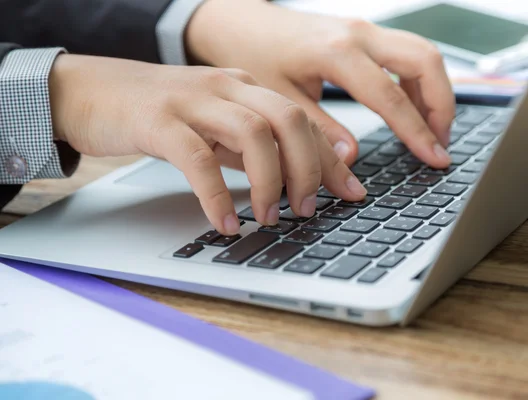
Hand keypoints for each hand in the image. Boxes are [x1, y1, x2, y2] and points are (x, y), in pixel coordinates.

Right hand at [49, 55, 366, 234]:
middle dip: (308, 170)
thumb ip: (252, 147)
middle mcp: (227, 88)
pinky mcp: (159, 121)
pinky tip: (223, 223)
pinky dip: (216, 195)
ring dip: (269, 183)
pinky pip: (198, 158)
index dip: (331, 160)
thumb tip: (293, 178)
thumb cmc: (160, 114)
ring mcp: (193, 101)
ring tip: (268, 218)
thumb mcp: (216, 127)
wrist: (91, 90)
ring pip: (252, 134)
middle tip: (307, 210)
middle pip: (288, 121)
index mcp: (247, 88)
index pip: (303, 121)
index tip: (352, 193)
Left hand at [186, 0, 454, 167]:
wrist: (244, 24)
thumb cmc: (255, 56)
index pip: (391, 97)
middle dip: (442, 105)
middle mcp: (358, 34)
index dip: (418, 132)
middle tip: (440, 144)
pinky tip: (412, 109)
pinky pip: (407, 53)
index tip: (435, 158)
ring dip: (436, 92)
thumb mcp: (281, 100)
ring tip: (432, 132)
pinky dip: (419, 82)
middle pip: (425, 61)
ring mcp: (364, 29)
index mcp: (336, 53)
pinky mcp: (364, 33)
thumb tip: (351, 158)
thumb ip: (319, 130)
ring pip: (423, 53)